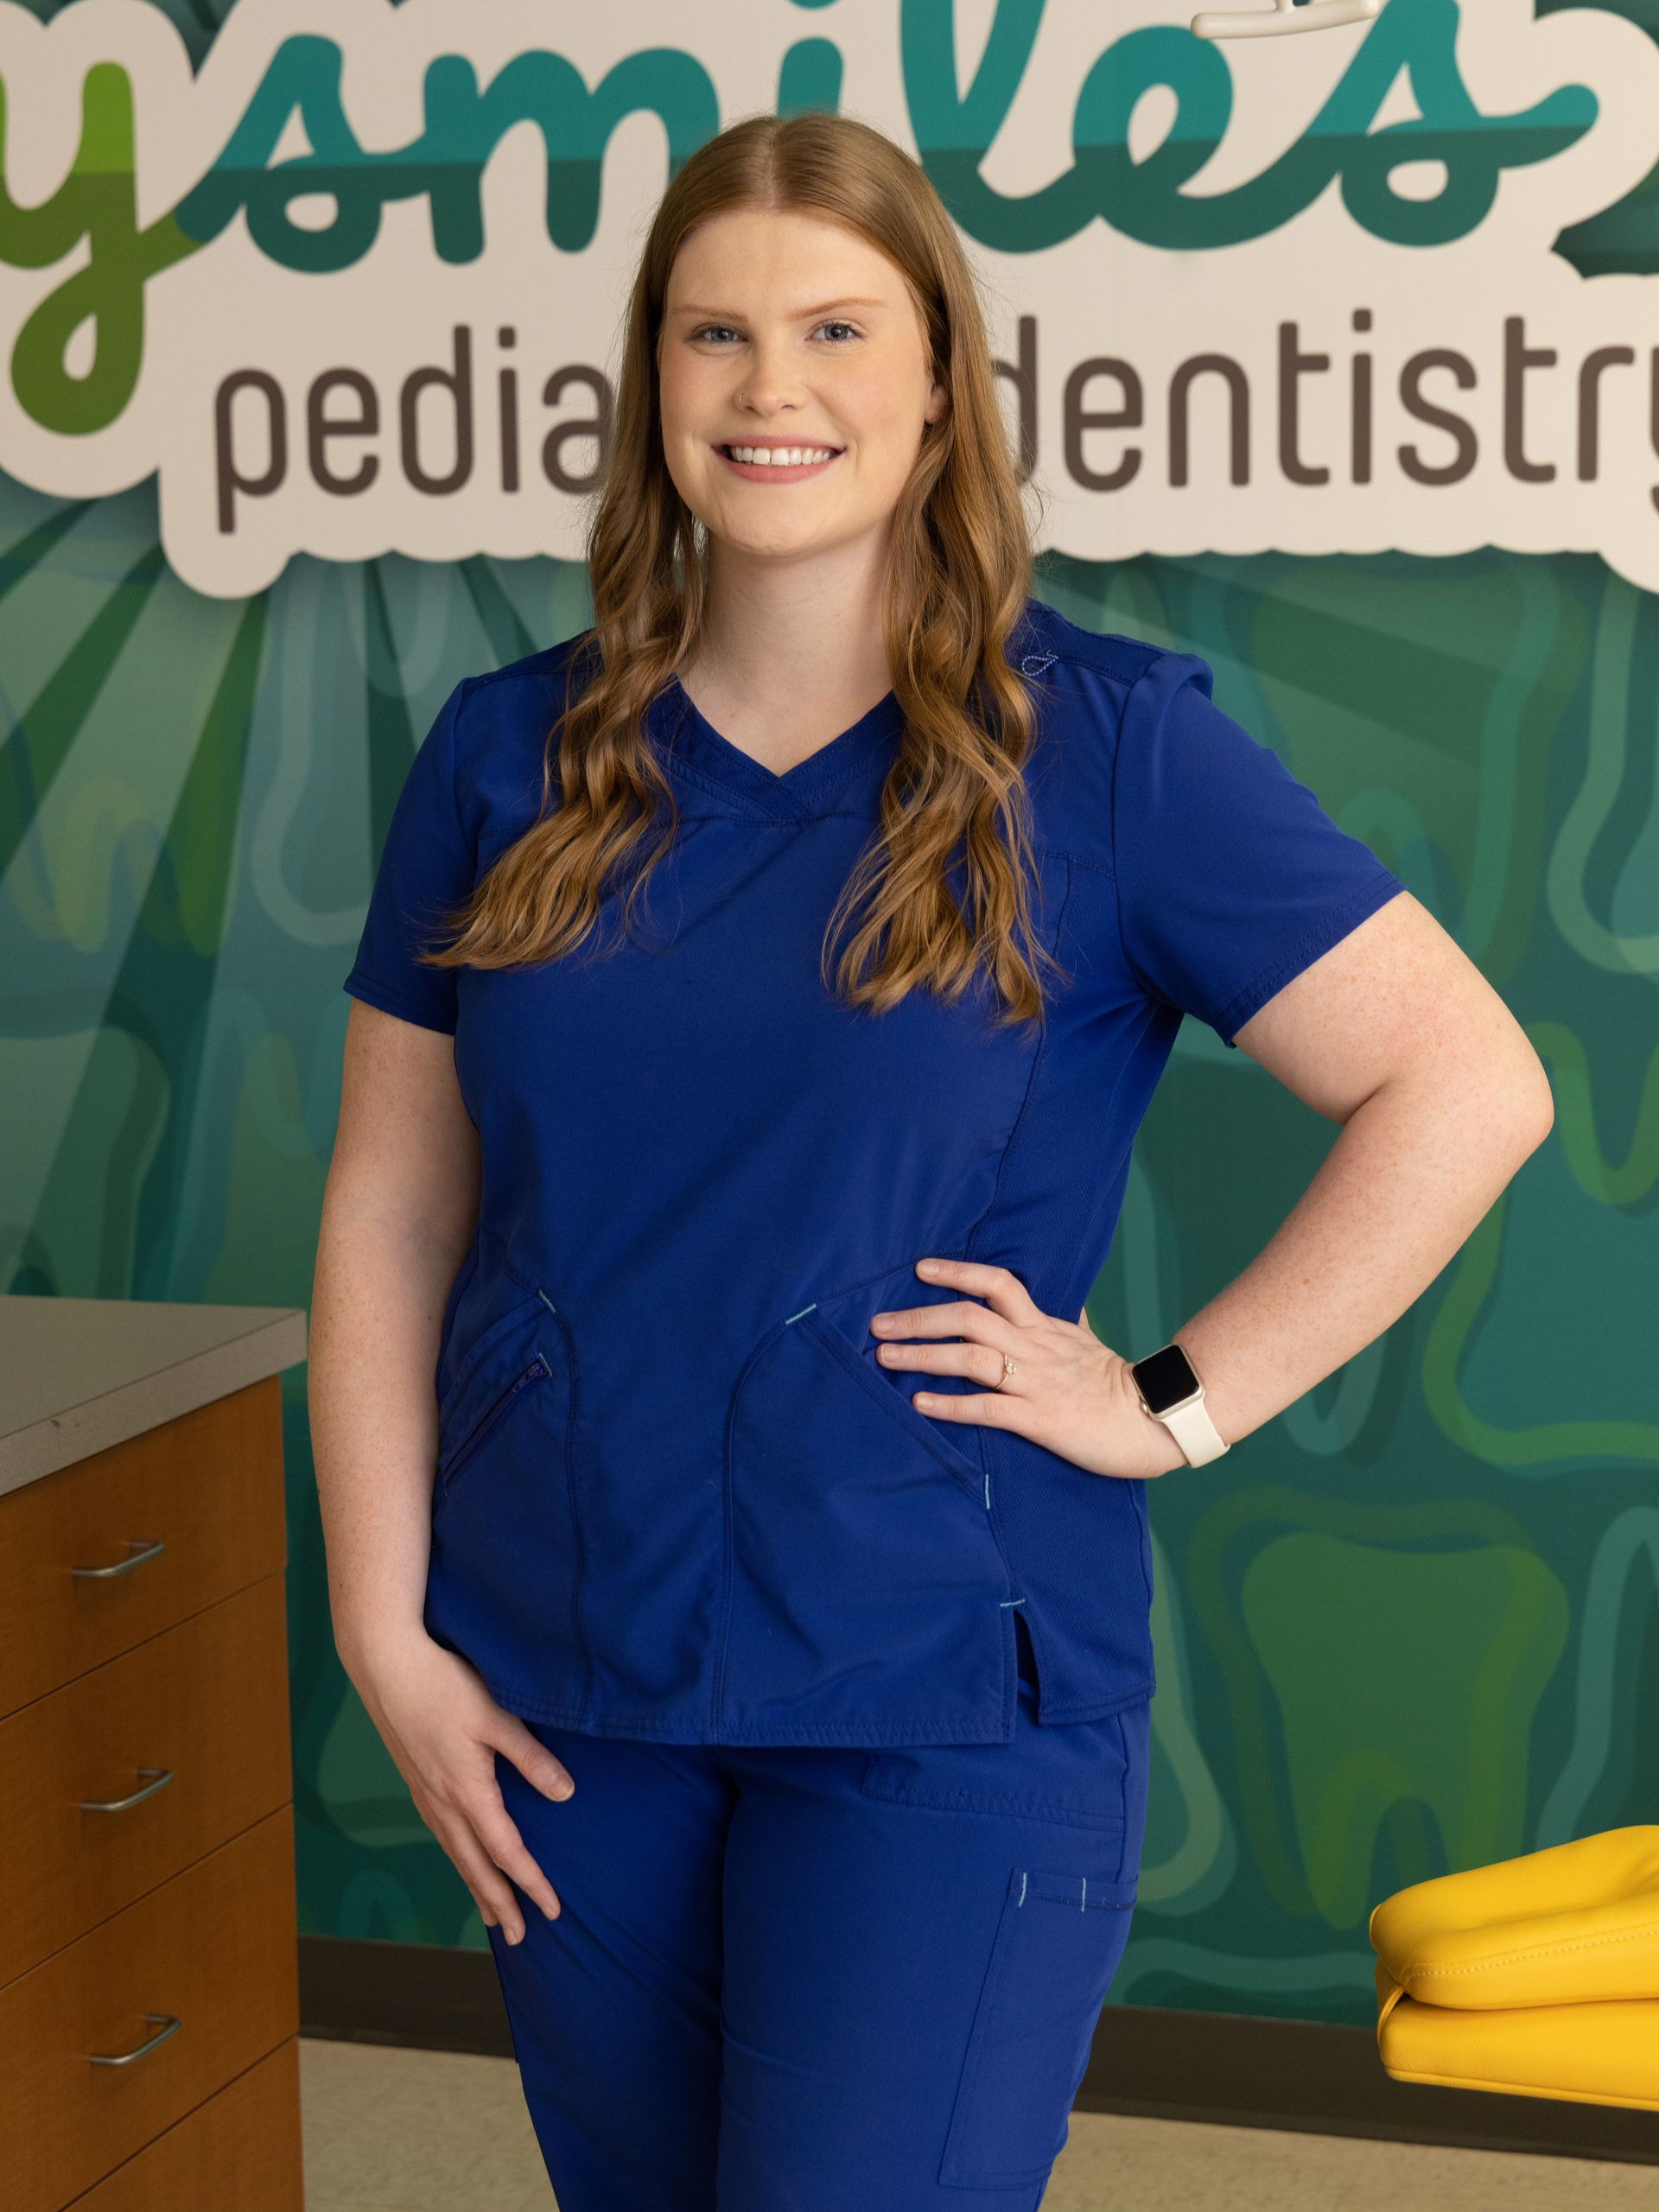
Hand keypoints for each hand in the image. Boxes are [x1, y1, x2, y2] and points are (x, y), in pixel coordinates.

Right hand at [347, 1628, 574, 1943]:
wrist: (385, 1665)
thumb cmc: (443, 1685)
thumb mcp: (497, 1716)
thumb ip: (532, 1758)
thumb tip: (565, 1796)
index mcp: (467, 1792)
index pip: (507, 1852)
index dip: (531, 1883)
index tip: (552, 1911)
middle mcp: (442, 1802)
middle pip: (475, 1866)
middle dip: (498, 1903)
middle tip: (517, 1937)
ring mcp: (424, 1793)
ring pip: (454, 1853)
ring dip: (475, 1885)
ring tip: (490, 1912)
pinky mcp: (415, 1779)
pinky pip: (440, 1834)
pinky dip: (456, 1857)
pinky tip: (460, 1855)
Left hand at [869, 1256, 1187, 1480]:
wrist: (1154, 1420)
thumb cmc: (1118, 1383)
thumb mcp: (1090, 1341)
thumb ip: (1072, 1320)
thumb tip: (1069, 1300)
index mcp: (1045, 1326)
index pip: (999, 1284)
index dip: (958, 1272)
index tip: (920, 1269)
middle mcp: (1035, 1348)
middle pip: (969, 1318)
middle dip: (919, 1318)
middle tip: (878, 1323)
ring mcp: (1036, 1383)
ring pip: (971, 1358)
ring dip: (923, 1356)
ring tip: (885, 1357)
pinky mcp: (1040, 1420)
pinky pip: (988, 1409)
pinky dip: (950, 1405)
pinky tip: (919, 1403)